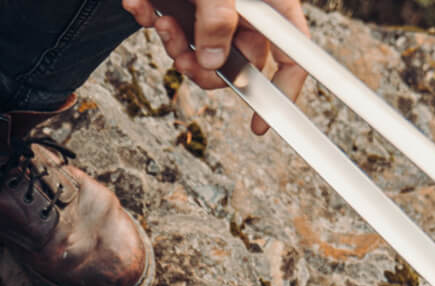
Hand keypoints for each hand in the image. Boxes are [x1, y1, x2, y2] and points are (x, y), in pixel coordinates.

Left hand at [122, 0, 309, 133]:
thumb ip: (216, 18)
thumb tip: (212, 63)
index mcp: (268, 0)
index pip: (292, 52)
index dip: (284, 90)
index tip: (262, 124)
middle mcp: (244, 8)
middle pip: (237, 64)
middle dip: (207, 72)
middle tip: (184, 62)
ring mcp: (213, 9)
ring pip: (201, 56)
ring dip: (176, 49)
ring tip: (161, 21)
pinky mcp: (184, 6)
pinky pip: (173, 32)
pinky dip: (154, 21)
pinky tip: (142, 3)